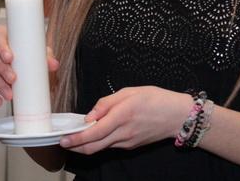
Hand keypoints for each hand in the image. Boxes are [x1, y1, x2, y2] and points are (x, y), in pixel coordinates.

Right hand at [0, 24, 59, 106]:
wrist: (21, 66)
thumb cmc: (27, 54)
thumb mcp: (37, 53)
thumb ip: (45, 57)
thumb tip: (54, 64)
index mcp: (2, 35)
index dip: (1, 47)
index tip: (10, 58)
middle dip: (0, 68)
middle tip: (12, 80)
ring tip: (8, 95)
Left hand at [59, 86, 192, 154]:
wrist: (177, 116)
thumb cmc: (155, 99)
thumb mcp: (129, 91)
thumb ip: (106, 103)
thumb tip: (89, 116)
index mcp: (122, 115)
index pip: (93, 133)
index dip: (75, 139)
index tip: (62, 139)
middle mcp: (123, 133)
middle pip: (93, 147)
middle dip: (75, 147)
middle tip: (62, 141)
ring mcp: (127, 142)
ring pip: (100, 148)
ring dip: (86, 144)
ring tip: (75, 135)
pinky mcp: (130, 146)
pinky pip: (110, 145)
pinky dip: (99, 141)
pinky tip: (95, 133)